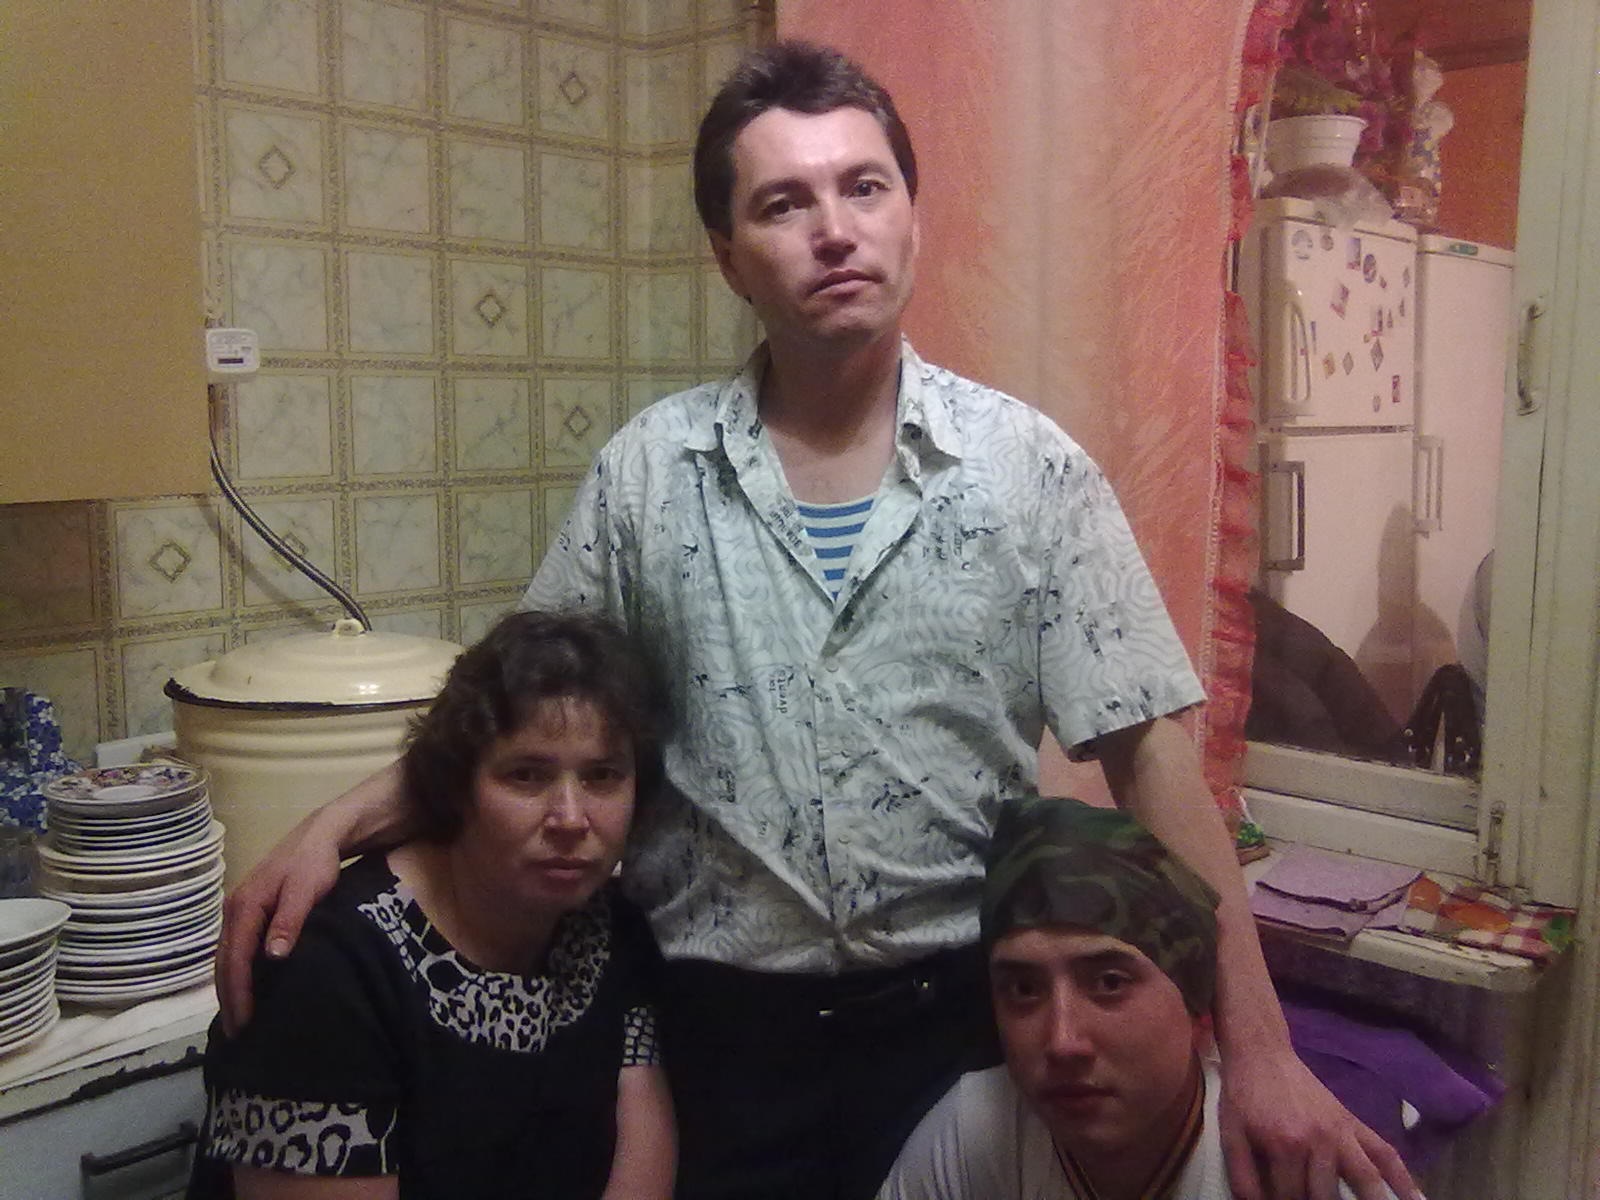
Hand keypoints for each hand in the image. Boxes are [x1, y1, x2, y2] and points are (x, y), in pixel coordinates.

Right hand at [215, 810, 342, 1035]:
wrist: (321, 834)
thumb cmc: (316, 863)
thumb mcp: (306, 890)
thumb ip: (289, 921)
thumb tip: (272, 957)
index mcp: (245, 907)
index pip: (236, 959)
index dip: (239, 993)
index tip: (244, 1023)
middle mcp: (234, 910)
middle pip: (225, 962)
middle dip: (228, 999)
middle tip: (237, 1034)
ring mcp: (239, 911)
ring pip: (228, 957)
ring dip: (230, 988)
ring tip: (239, 1020)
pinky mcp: (250, 912)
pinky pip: (237, 949)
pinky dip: (237, 973)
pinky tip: (246, 989)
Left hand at [1218, 1046, 1420, 1199]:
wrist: (1262, 1054)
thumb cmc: (1244, 1096)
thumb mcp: (1232, 1135)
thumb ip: (1243, 1177)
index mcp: (1285, 1146)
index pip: (1290, 1198)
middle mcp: (1320, 1142)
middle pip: (1326, 1196)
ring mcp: (1343, 1133)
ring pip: (1366, 1181)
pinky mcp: (1355, 1124)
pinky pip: (1386, 1153)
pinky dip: (1405, 1179)